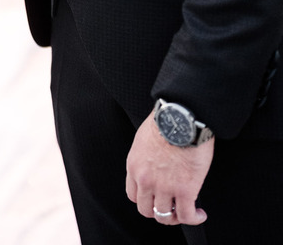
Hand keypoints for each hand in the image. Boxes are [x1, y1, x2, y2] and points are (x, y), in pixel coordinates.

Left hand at [126, 111, 213, 226]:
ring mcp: (164, 187)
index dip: (145, 200)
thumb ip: (146, 156)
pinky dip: (194, 218)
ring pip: (165, 216)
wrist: (181, 116)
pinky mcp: (185, 190)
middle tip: (171, 207)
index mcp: (134, 166)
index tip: (156, 198)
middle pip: (146, 210)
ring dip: (176, 217)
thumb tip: (156, 162)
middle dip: (159, 211)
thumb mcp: (144, 138)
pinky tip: (200, 214)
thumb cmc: (166, 121)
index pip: (133, 195)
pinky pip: (187, 216)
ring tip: (187, 211)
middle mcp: (145, 180)